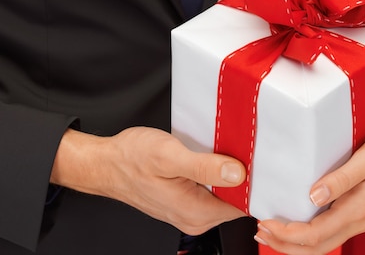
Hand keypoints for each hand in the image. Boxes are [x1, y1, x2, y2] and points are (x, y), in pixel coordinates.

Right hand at [51, 127, 246, 234]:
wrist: (106, 163)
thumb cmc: (130, 159)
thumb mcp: (168, 156)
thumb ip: (204, 167)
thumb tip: (237, 174)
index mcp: (196, 211)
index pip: (243, 204)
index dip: (255, 181)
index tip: (258, 159)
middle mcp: (195, 216)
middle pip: (237, 198)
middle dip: (244, 174)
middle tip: (244, 147)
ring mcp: (191, 210)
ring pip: (225, 191)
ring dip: (230, 171)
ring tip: (227, 148)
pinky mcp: (186, 199)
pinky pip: (212, 188)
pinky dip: (217, 171)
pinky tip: (212, 155)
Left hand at [254, 124, 364, 253]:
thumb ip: (342, 177)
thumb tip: (313, 196)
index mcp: (360, 208)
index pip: (316, 234)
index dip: (287, 234)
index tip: (266, 222)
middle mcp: (362, 219)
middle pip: (318, 246)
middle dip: (285, 244)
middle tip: (260, 231)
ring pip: (326, 242)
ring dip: (297, 240)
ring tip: (273, 230)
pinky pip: (334, 231)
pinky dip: (311, 232)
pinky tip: (301, 219)